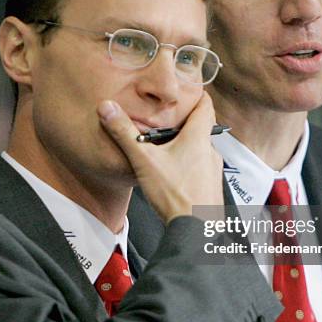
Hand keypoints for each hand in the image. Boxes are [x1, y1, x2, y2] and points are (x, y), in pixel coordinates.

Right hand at [97, 94, 223, 222]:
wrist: (196, 231)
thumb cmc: (174, 193)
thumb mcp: (144, 160)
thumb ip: (124, 133)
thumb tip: (107, 107)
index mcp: (198, 137)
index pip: (206, 105)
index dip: (197, 95)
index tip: (186, 90)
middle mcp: (211, 150)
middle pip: (202, 127)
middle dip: (186, 121)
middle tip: (167, 118)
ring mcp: (213, 169)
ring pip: (201, 148)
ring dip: (187, 144)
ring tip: (167, 145)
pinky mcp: (211, 186)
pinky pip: (201, 167)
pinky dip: (190, 163)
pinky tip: (174, 173)